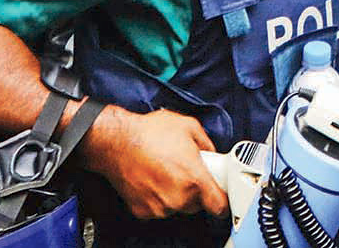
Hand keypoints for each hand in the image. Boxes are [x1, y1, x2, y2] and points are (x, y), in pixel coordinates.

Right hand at [85, 107, 227, 219]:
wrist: (116, 142)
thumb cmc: (148, 133)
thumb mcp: (188, 126)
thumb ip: (207, 143)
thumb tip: (211, 152)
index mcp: (194, 177)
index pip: (218, 205)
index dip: (222, 201)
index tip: (221, 197)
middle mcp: (178, 196)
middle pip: (197, 204)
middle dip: (195, 190)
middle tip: (186, 171)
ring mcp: (160, 206)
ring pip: (178, 206)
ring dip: (176, 194)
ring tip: (165, 171)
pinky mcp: (144, 211)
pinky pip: (159, 208)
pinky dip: (158, 197)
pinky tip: (153, 179)